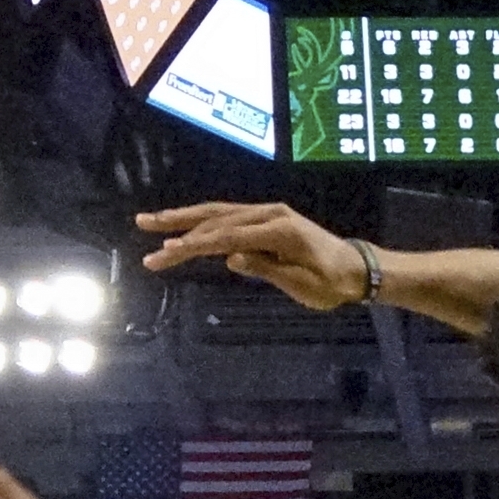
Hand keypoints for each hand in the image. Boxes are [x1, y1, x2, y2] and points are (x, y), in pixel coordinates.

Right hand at [136, 202, 366, 309]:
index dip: (195, 245)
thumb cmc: (331, 283)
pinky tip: (182, 226)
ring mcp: (268, 213)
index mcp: (280, 230)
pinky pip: (229, 217)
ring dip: (184, 217)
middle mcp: (270, 214)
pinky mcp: (266, 218)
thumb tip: (231, 258)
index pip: (228, 237)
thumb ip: (266, 269)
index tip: (167, 252)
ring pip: (219, 213)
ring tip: (151, 221)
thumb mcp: (301, 285)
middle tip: (143, 227)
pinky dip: (203, 221)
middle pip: (217, 219)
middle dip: (178, 226)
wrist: (356, 268)